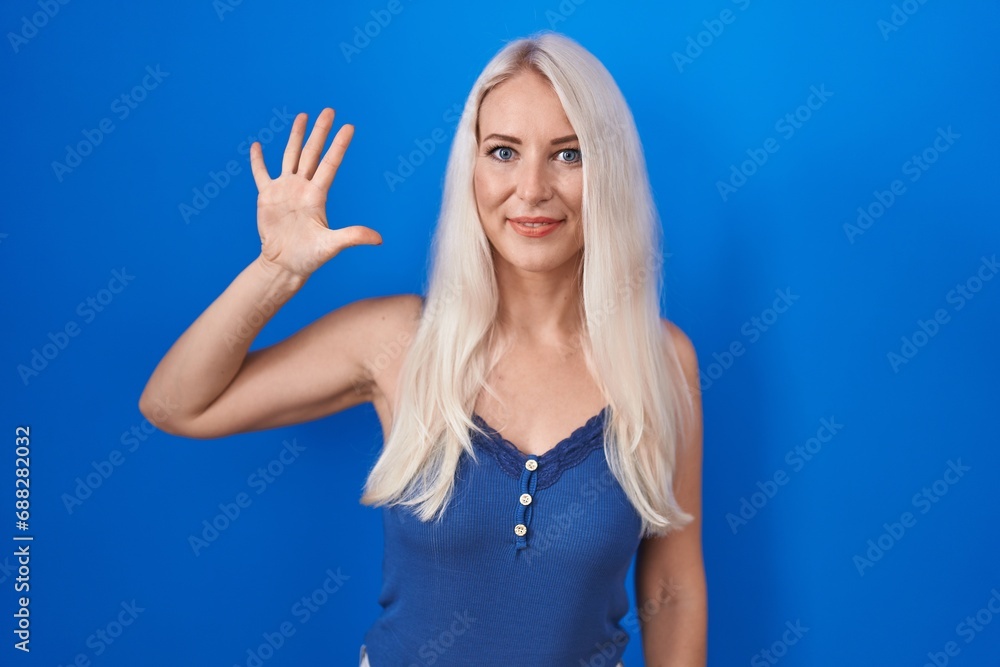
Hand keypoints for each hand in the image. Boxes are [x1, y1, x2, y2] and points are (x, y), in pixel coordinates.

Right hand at [249, 108, 381, 278]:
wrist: (285, 265)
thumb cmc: (309, 257)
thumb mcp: (332, 246)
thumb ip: (353, 237)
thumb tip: (380, 239)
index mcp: (317, 195)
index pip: (330, 164)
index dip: (339, 146)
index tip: (349, 127)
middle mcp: (302, 188)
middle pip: (312, 153)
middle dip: (320, 132)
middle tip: (329, 110)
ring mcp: (284, 190)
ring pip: (290, 156)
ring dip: (296, 137)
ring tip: (302, 116)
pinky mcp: (267, 197)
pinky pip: (261, 174)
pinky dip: (258, 161)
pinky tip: (257, 145)